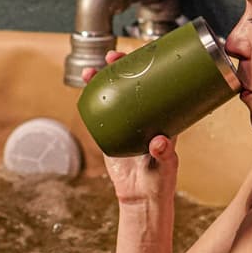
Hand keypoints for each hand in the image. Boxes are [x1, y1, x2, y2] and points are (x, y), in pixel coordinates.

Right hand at [84, 50, 177, 203]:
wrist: (140, 197)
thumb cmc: (161, 179)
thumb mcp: (167, 165)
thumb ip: (164, 153)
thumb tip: (158, 140)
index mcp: (162, 116)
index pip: (156, 83)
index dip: (147, 66)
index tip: (139, 55)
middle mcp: (144, 115)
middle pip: (130, 83)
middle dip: (119, 67)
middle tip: (111, 57)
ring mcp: (125, 123)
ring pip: (112, 95)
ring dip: (101, 80)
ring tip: (90, 71)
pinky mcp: (110, 133)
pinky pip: (100, 113)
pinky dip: (91, 101)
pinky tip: (84, 91)